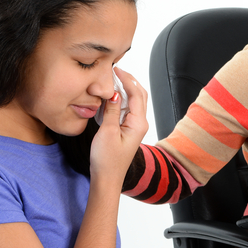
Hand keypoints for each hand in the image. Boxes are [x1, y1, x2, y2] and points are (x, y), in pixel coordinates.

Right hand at [89, 67, 147, 181]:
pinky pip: (127, 109)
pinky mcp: (127, 130)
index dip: (127, 79)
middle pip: (139, 95)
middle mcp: (140, 123)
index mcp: (138, 123)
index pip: (136, 93)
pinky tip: (112, 95)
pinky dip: (121, 99)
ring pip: (134, 101)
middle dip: (129, 81)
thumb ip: (112, 110)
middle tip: (116, 70)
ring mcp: (134, 127)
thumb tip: (115, 93)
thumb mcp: (107, 132)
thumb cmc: (107, 160)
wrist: (107, 178)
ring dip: (125, 89)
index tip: (116, 69)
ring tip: (113, 78)